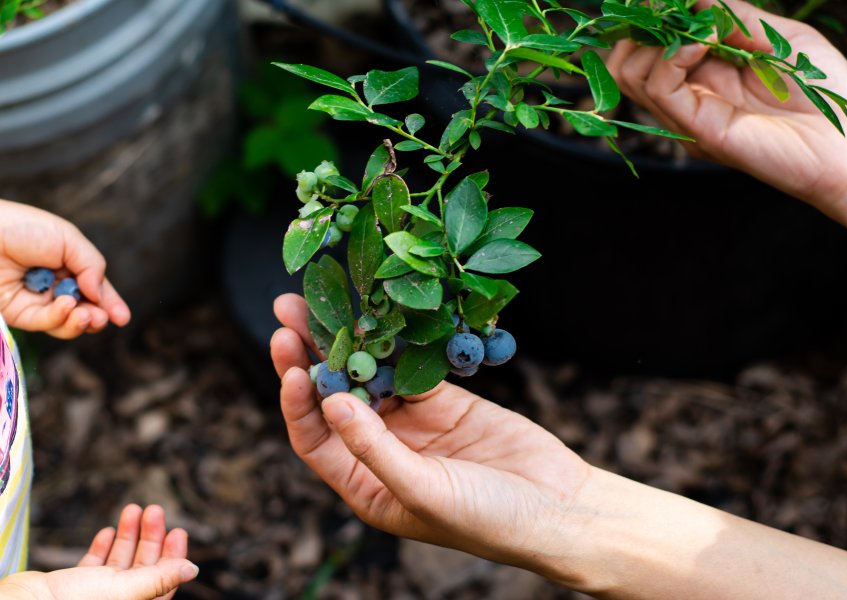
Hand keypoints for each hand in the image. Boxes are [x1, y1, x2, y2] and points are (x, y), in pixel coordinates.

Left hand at [0, 200, 130, 337]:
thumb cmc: (22, 228)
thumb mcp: (68, 238)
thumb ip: (92, 266)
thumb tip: (99, 295)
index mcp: (67, 266)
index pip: (94, 289)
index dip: (109, 303)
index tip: (123, 317)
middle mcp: (52, 286)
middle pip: (83, 310)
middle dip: (97, 317)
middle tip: (102, 318)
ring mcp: (35, 301)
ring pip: (66, 323)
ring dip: (81, 322)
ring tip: (87, 316)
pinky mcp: (18, 314)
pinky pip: (45, 323)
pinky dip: (60, 318)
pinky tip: (66, 305)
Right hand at [0, 504, 195, 599]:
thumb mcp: (125, 591)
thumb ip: (159, 579)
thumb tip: (193, 569)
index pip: (163, 585)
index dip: (173, 558)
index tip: (178, 530)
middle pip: (143, 570)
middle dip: (150, 538)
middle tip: (154, 509)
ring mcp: (93, 596)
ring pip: (119, 564)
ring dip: (128, 536)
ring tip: (133, 509)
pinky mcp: (71, 588)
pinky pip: (93, 567)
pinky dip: (103, 548)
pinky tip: (108, 531)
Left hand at [271, 293, 598, 586]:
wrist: (556, 508)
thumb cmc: (486, 518)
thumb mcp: (422, 491)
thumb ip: (373, 449)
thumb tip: (329, 401)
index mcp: (364, 483)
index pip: (315, 439)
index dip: (298, 402)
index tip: (291, 365)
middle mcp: (380, 449)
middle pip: (334, 395)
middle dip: (311, 354)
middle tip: (287, 311)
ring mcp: (412, 420)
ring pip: (369, 372)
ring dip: (347, 338)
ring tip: (322, 298)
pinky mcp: (444, 398)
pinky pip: (412, 362)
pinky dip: (396, 338)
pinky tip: (378, 309)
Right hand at [606, 0, 846, 220]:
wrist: (846, 147)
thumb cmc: (824, 94)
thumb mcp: (781, 38)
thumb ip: (736, 19)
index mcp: (706, 72)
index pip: (651, 44)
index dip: (652, 15)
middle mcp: (690, 94)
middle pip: (627, 60)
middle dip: (643, 25)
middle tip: (674, 10)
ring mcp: (688, 114)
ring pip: (630, 73)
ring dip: (657, 38)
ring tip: (700, 29)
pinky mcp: (696, 129)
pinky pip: (660, 88)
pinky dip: (673, 56)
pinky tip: (703, 42)